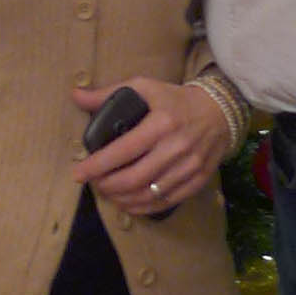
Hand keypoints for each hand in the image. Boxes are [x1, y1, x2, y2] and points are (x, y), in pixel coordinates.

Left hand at [73, 77, 226, 217]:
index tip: (78, 173)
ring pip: (148, 194)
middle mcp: (177, 147)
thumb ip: (109, 93)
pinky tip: (128, 202)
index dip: (97, 165)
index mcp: (162, 123)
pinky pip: (166, 202)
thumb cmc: (176, 100)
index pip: (123, 150)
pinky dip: (142, 207)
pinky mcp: (198, 180)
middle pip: (134, 178)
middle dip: (107, 185)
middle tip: (93, 183)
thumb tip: (76, 95)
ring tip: (107, 192)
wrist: (220, 112)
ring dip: (121, 198)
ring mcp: (189, 167)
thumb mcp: (145, 87)